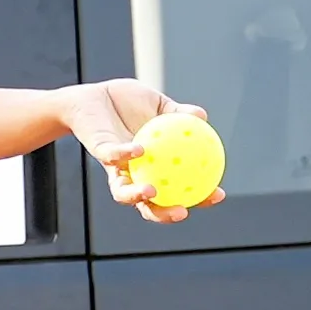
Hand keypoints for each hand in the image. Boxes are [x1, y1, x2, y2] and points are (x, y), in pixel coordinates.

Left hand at [49, 79, 225, 223]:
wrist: (93, 95)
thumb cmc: (127, 104)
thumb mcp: (157, 105)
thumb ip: (178, 113)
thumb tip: (202, 115)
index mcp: (152, 167)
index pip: (177, 189)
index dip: (197, 197)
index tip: (218, 194)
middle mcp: (133, 174)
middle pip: (148, 205)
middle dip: (165, 214)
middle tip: (185, 210)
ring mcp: (114, 167)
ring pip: (122, 192)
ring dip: (136, 197)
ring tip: (152, 192)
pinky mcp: (99, 151)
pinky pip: (113, 156)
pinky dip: (125, 155)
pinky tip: (141, 149)